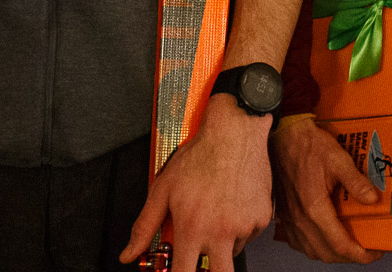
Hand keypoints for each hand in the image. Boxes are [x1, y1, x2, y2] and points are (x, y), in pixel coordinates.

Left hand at [123, 95, 274, 271]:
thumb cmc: (200, 155)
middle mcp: (220, 231)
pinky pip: (249, 233)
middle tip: (203, 260)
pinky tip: (232, 205)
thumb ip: (144, 226)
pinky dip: (240, 226)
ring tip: (215, 214)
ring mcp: (243, 225)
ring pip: (233, 251)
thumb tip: (129, 253)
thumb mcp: (163, 189)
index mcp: (193, 228)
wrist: (235, 132)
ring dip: (223, 243)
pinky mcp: (261, 217)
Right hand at [271, 115, 379, 262]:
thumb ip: (355, 181)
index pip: (339, 243)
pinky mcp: (285, 215)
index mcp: (314, 207)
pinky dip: (313, 247)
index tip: (373, 254)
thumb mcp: (338, 159)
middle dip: (349, 258)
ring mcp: (290, 218)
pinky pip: (299, 242)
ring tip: (348, 247)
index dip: (359, 254)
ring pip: (311, 251)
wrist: (283, 137)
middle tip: (366, 251)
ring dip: (331, 254)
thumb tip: (371, 199)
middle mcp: (300, 218)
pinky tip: (323, 240)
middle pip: (326, 253)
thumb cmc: (308, 146)